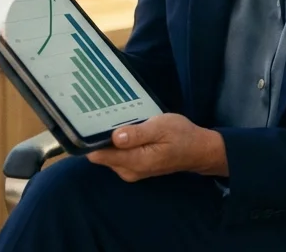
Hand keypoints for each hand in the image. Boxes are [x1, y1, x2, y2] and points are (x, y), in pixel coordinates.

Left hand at [85, 113, 228, 181]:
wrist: (198, 150)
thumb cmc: (181, 135)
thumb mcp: (161, 127)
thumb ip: (137, 134)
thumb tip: (114, 137)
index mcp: (135, 161)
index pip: (99, 156)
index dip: (91, 140)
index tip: (87, 122)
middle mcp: (128, 171)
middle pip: (101, 155)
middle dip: (100, 137)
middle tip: (102, 114)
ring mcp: (131, 171)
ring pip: (108, 155)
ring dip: (109, 139)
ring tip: (114, 119)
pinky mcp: (134, 167)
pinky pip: (117, 156)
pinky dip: (117, 144)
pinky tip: (123, 129)